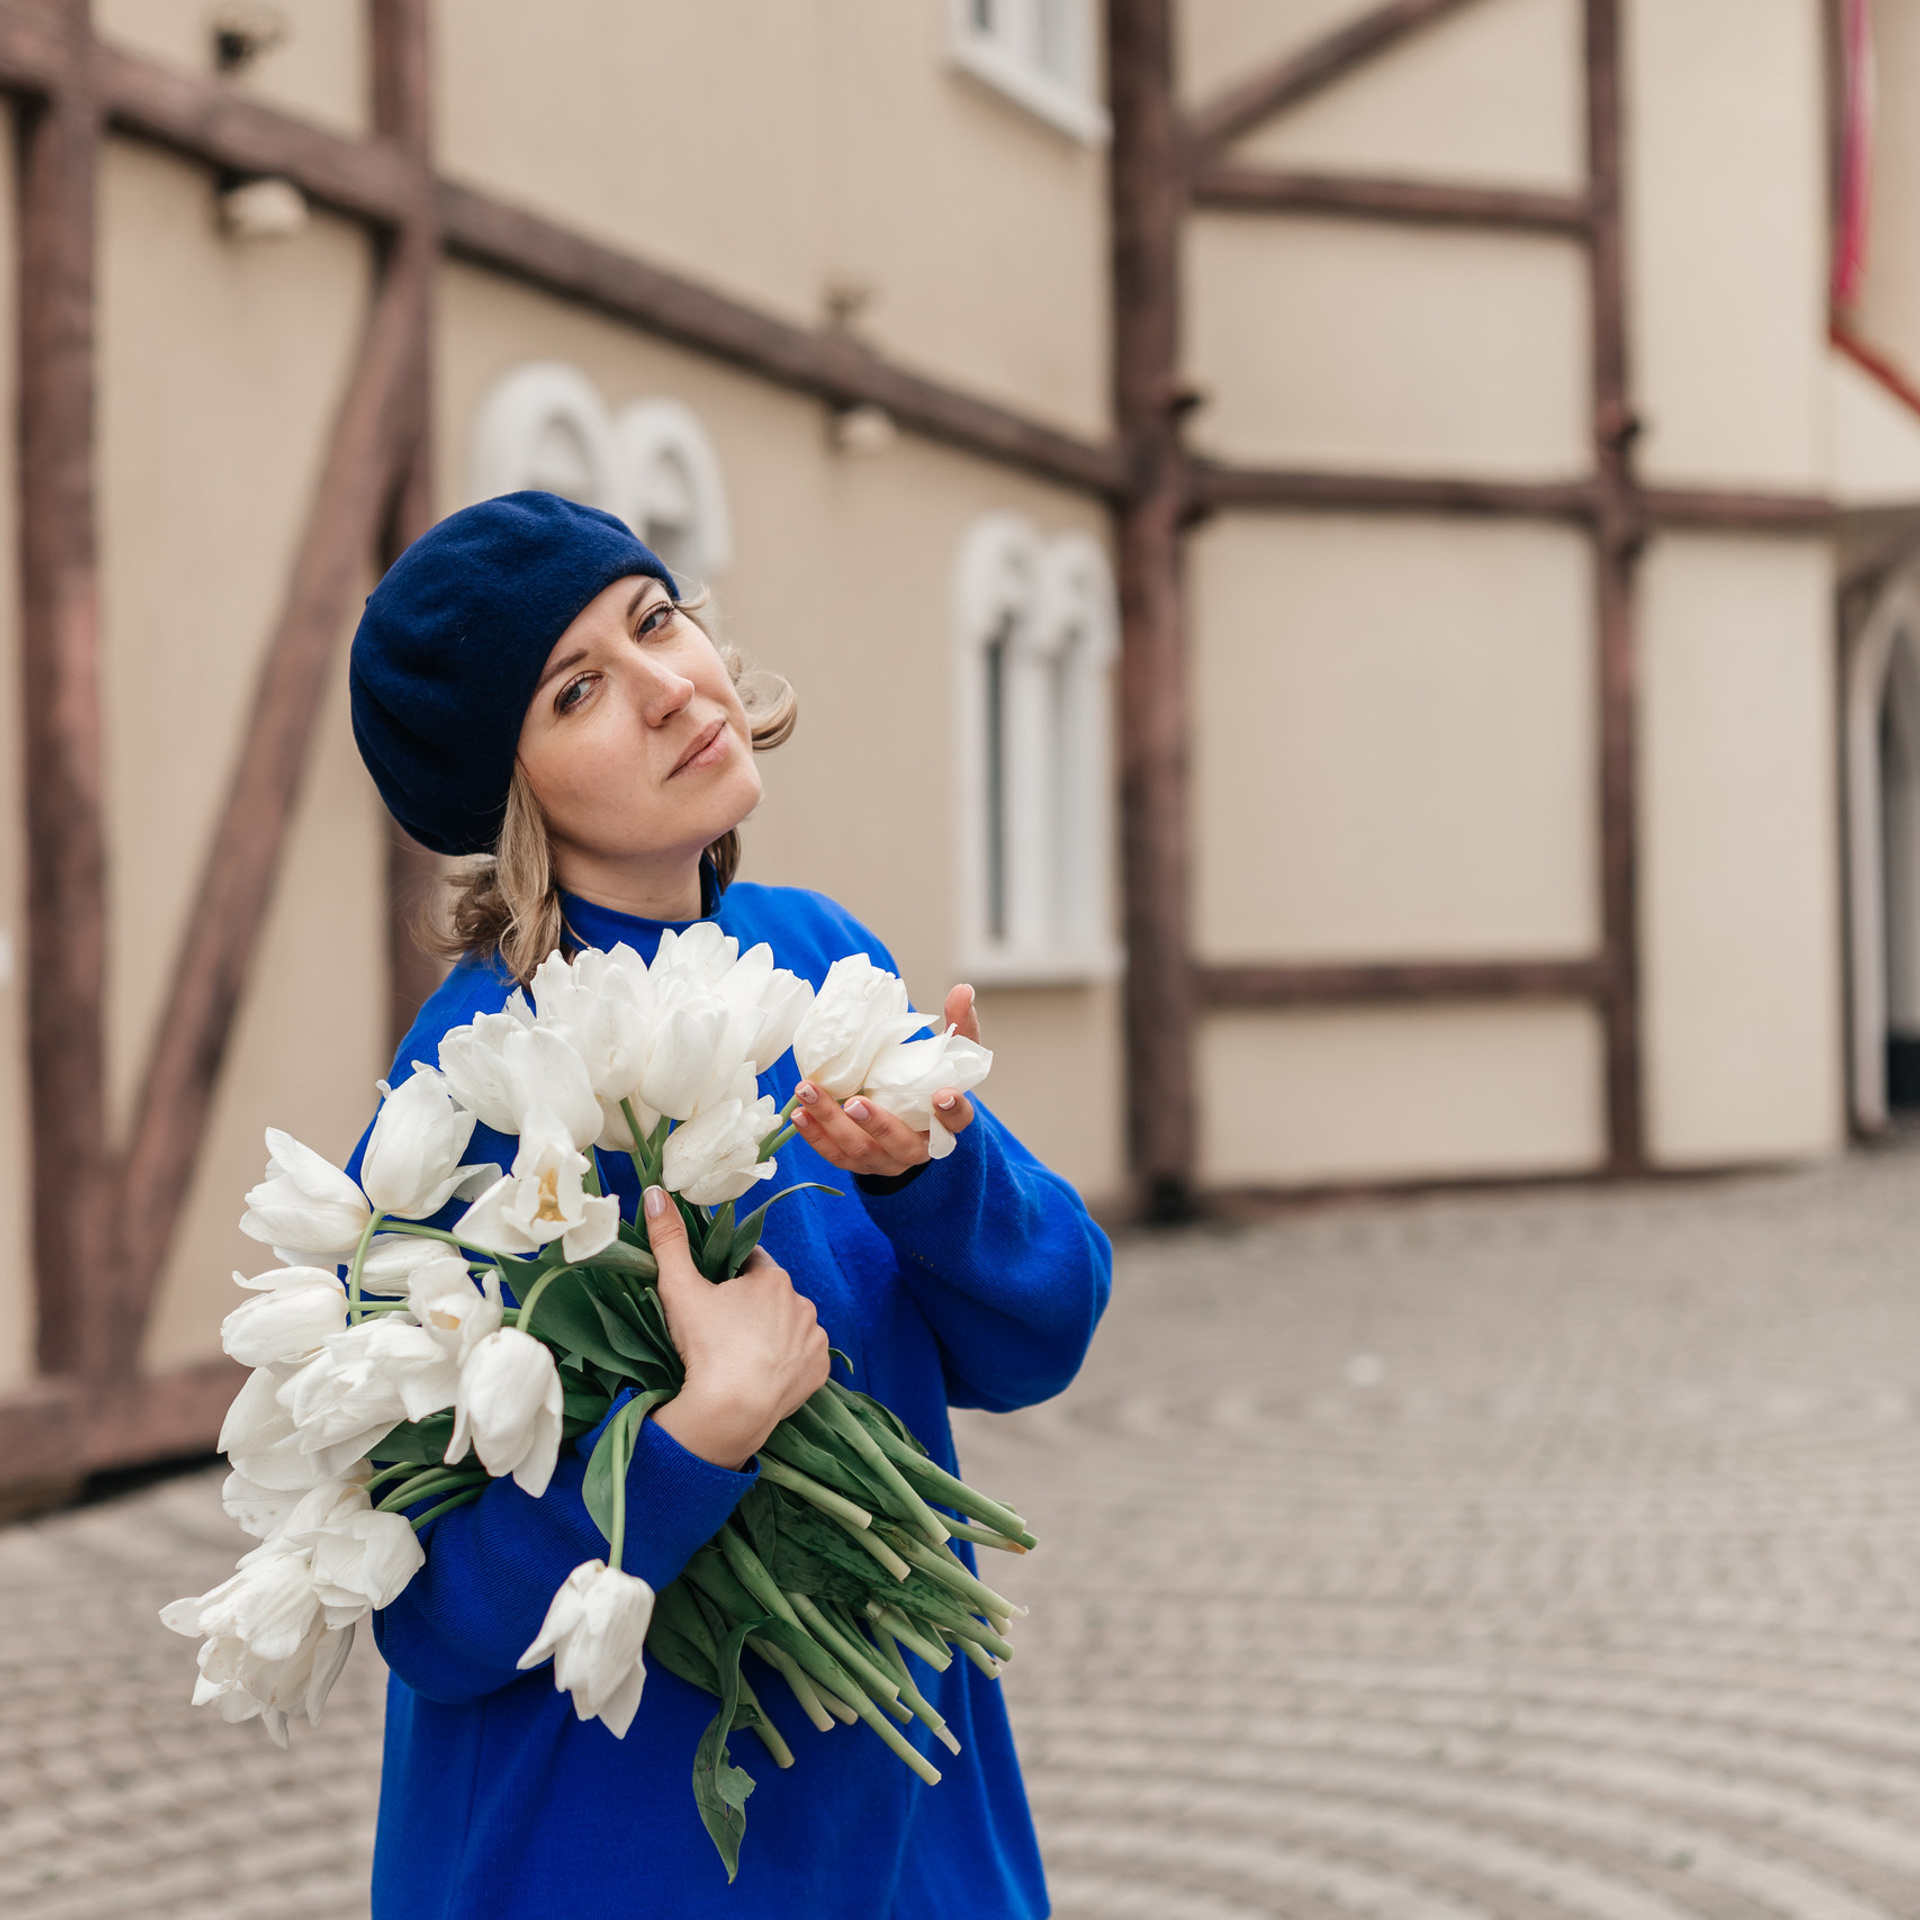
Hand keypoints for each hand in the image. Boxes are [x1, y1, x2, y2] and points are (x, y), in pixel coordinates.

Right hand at [644, 1186, 829, 1469]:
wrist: (730, 1410)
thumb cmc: (705, 1344)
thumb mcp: (679, 1288)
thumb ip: (668, 1240)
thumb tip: (655, 1193)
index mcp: (773, 1278)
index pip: (750, 1264)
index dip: (729, 1276)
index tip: (712, 1295)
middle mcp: (802, 1302)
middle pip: (772, 1297)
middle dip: (751, 1306)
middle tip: (721, 1330)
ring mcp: (814, 1338)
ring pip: (790, 1327)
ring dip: (772, 1334)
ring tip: (740, 1356)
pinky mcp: (819, 1370)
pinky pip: (804, 1359)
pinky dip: (788, 1363)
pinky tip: (764, 1375)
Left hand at [790, 984, 981, 1177]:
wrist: (909, 1123)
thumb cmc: (928, 1083)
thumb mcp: (947, 1057)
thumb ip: (958, 1026)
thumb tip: (962, 988)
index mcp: (945, 1122)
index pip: (956, 1120)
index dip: (952, 1110)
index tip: (943, 1094)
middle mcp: (917, 1148)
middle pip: (900, 1143)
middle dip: (876, 1123)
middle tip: (854, 1102)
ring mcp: (885, 1159)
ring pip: (859, 1149)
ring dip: (831, 1122)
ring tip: (808, 1091)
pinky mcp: (857, 1162)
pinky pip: (835, 1155)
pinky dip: (815, 1135)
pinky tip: (800, 1113)